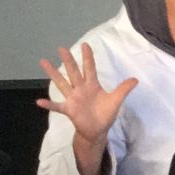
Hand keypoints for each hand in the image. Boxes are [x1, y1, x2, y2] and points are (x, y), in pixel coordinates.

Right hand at [37, 44, 136, 174]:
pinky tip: (39, 101)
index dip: (88, 57)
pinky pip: (57, 106)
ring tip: (43, 61)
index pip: (90, 68)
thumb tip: (136, 79)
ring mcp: (73, 98)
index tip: (85, 44)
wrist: (98, 130)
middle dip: (69, 60)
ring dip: (53, 74)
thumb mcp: (116, 100)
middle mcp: (80, 89)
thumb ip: (123, 89)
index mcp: (92, 85)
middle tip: (62, 48)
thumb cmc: (105, 113)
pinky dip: (49, 104)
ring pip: (62, 83)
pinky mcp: (69, 109)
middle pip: (74, 72)